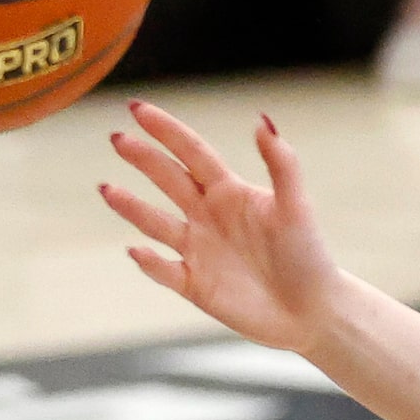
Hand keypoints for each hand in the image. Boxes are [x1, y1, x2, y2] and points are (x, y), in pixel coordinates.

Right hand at [101, 101, 337, 348]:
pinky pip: (164, 271)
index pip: (192, 153)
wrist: (313, 311)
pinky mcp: (195, 285)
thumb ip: (281, 164)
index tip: (137, 108)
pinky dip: (149, 262)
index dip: (166, 130)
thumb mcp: (296, 207)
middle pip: (169, 180)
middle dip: (143, 159)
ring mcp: (199, 250)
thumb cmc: (309, 256)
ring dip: (131, 207)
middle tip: (117, 139)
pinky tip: (136, 251)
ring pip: (156, 224)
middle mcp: (209, 216)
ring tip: (106, 189)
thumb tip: (263, 120)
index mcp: (230, 192)